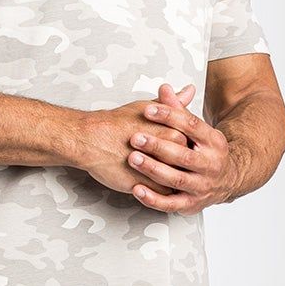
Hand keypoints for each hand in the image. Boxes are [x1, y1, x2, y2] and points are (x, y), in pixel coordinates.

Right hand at [73, 82, 200, 197]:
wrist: (92, 139)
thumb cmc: (117, 123)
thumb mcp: (148, 107)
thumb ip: (172, 104)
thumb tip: (188, 92)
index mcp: (175, 133)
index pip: (192, 145)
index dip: (184, 147)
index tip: (174, 147)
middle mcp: (172, 153)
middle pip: (186, 164)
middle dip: (180, 164)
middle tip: (166, 161)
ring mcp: (161, 171)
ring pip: (175, 180)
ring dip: (170, 178)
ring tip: (158, 171)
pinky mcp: (148, 187)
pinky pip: (162, 194)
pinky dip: (158, 190)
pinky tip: (149, 182)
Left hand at [122, 82, 236, 212]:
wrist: (229, 179)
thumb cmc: (206, 151)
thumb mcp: (198, 130)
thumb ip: (179, 111)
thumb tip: (164, 88)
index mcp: (213, 142)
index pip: (192, 126)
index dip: (169, 117)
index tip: (147, 110)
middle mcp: (210, 165)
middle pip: (183, 156)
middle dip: (158, 146)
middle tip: (135, 138)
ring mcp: (202, 186)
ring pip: (176, 180)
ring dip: (153, 170)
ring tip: (132, 159)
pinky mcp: (191, 204)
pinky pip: (171, 204)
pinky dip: (153, 199)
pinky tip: (137, 189)